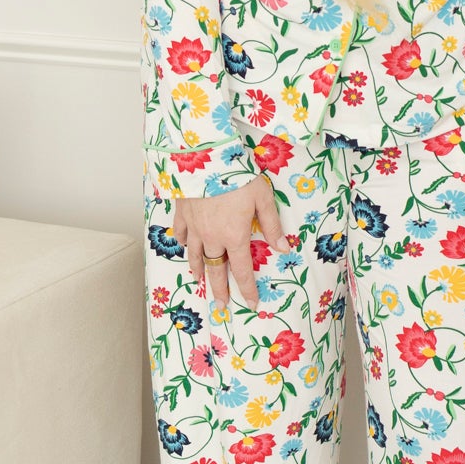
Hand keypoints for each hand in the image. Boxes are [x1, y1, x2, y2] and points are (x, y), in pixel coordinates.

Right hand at [172, 177, 291, 309]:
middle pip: (215, 269)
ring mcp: (194, 227)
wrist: (205, 158)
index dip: (246, 289)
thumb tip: (283, 248)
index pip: (241, 270)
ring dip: (198, 270)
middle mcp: (212, 237)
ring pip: (195, 255)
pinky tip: (185, 245)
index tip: (250, 304)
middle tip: (220, 305)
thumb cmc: (238, 176)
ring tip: (199, 281)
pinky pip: (181, 233)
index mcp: (234, 236)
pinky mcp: (182, 213)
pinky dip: (183, 242)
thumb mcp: (262, 198)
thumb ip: (271, 225)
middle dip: (219, 289)